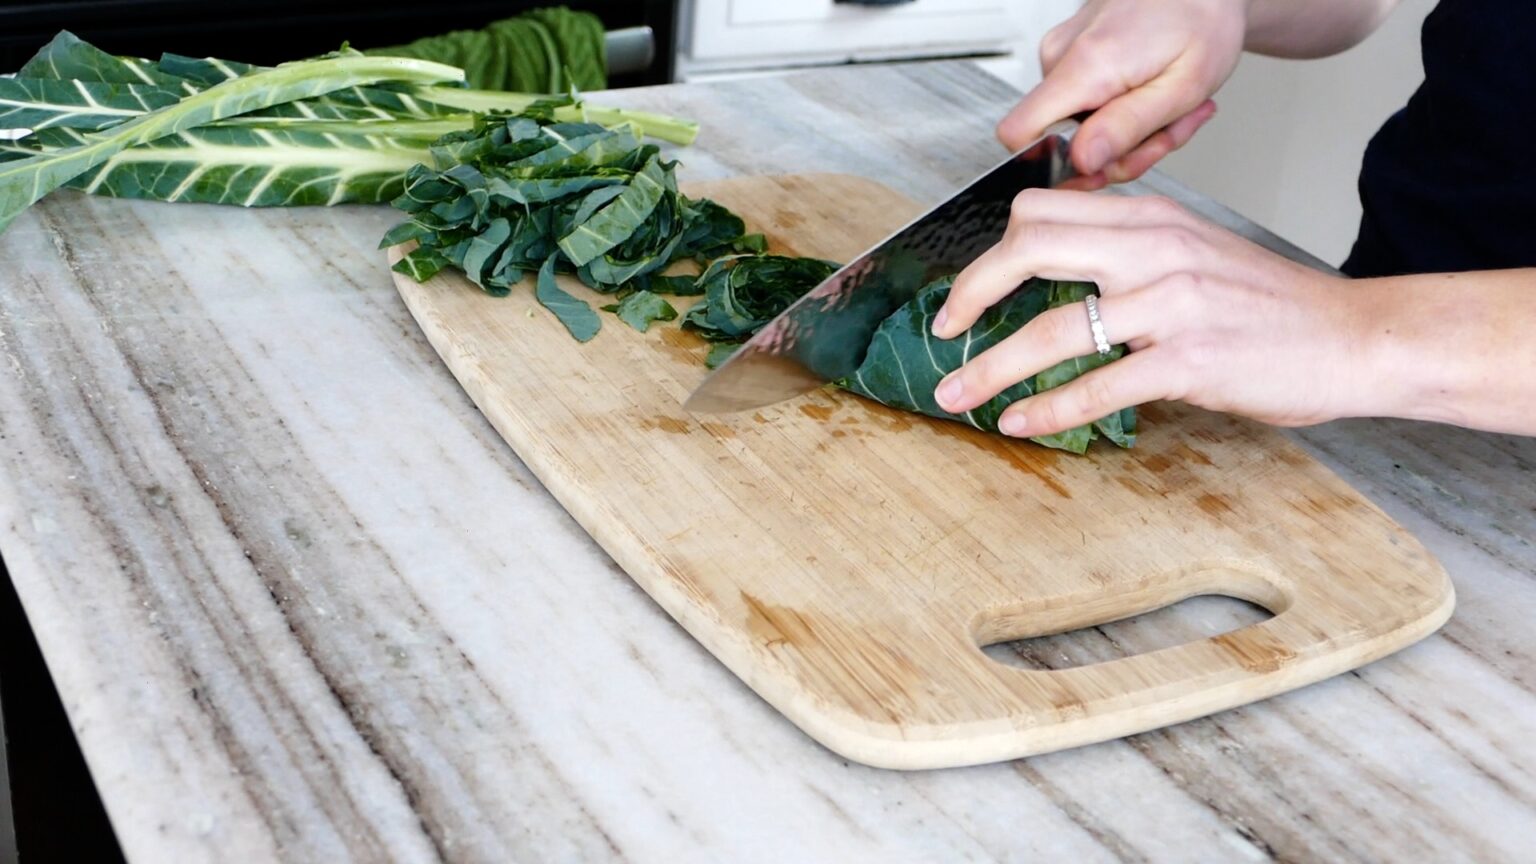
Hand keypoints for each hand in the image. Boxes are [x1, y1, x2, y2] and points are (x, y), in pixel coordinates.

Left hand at [929, 190, 1379, 436]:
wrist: (1356, 337)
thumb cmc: (1273, 307)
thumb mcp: (1197, 254)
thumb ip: (1132, 256)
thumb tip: (1060, 284)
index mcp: (1153, 218)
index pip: (1044, 211)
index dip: (991, 251)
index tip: (967, 290)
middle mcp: (1155, 249)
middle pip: (1029, 247)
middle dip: (971, 293)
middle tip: (944, 330)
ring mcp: (1172, 304)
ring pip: (1051, 328)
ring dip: (990, 367)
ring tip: (956, 394)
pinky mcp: (1189, 360)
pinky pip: (1096, 385)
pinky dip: (1046, 408)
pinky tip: (1019, 422)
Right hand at [999, 0, 1245, 185]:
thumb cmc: (1203, 20)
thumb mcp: (1182, 88)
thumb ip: (1127, 128)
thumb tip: (1082, 162)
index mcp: (1086, 65)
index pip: (1018, 134)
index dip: (1053, 164)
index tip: (1100, 167)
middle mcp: (1061, 55)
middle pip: (1058, 139)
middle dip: (1116, 152)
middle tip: (1163, 134)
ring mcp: (1062, 52)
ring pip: (1076, 127)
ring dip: (1126, 134)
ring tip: (1167, 110)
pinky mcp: (1070, 53)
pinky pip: (1083, 105)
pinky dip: (1120, 113)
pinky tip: (1150, 97)